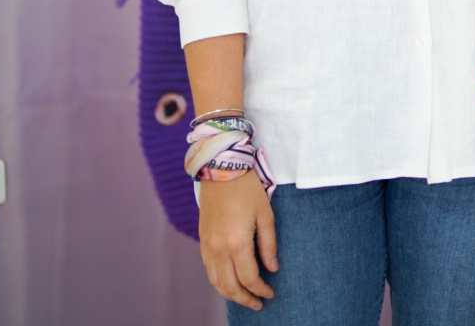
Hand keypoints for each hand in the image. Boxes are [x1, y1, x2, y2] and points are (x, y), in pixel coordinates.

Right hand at [198, 172, 278, 310]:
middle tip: (259, 304)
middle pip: (230, 286)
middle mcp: (218, 249)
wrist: (221, 170)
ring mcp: (207, 246)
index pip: (249, 278)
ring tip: (246, 298)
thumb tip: (273, 268)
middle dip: (246, 299)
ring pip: (216, 282)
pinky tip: (230, 282)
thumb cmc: (248, 190)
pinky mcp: (202, 241)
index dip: (261, 289)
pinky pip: (209, 270)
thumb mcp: (266, 215)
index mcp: (237, 243)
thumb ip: (269, 245)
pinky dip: (219, 282)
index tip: (271, 292)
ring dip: (231, 294)